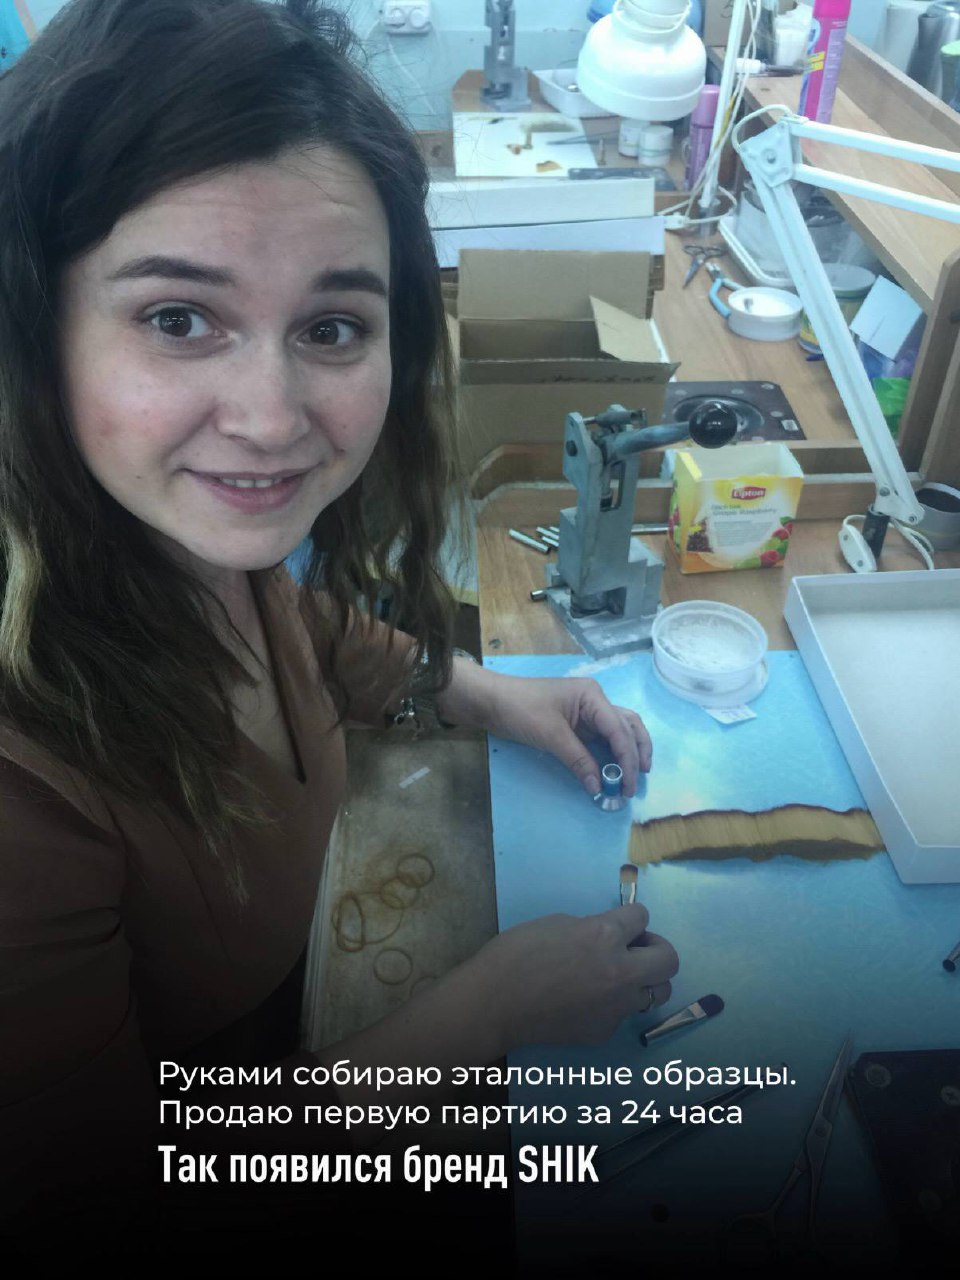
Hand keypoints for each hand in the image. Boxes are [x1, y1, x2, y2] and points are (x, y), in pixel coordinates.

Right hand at [482, 903, 677, 1051]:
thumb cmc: (517, 953)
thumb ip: (591, 927)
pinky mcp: (605, 1031)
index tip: (623, 922)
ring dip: (644, 980)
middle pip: (669, 960)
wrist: (494, 1003)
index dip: (632, 917)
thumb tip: (608, 934)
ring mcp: (616, 1006)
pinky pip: (623, 1013)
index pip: (642, 917)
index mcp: (605, 936)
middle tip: (634, 949)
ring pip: (658, 993)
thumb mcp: (556, 923)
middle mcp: (621, 972)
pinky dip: (613, 1004)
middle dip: (656, 948)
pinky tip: (586, 1001)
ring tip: (618, 977)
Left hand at [485, 672, 651, 797]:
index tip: (629, 784)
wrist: (492, 701)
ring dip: (629, 752)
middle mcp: (595, 701)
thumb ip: (578, 760)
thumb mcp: (551, 735)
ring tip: (635, 775)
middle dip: (635, 755)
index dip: (627, 758)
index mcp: (592, 696)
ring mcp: (587, 711)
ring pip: (619, 731)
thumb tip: (598, 787)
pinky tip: (616, 768)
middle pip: (627, 727)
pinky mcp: (578, 723)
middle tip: (635, 784)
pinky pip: (602, 738)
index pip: (619, 729)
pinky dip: (611, 753)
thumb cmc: (521, 710)